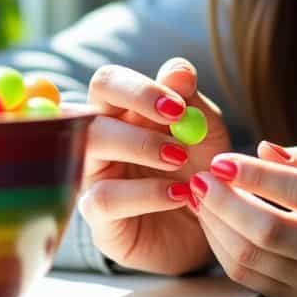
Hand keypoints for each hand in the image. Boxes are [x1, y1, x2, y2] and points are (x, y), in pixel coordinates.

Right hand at [77, 58, 231, 274]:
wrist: (210, 225)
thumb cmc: (200, 170)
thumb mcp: (206, 133)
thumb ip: (191, 101)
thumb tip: (178, 71)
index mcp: (120, 113)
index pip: (107, 83)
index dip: (137, 87)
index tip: (177, 104)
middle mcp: (98, 141)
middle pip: (86, 107)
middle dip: (132, 105)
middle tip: (177, 118)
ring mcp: (92, 178)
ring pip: (91, 146)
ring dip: (140, 145)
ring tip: (180, 158)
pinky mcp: (98, 217)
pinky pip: (104, 198)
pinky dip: (146, 193)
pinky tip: (180, 194)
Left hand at [187, 142, 296, 296]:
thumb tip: (261, 150)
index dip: (255, 174)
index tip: (222, 159)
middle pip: (268, 231)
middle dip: (224, 203)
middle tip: (200, 178)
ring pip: (252, 259)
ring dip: (216, 227)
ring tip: (201, 198)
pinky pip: (251, 279)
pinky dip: (225, 250)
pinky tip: (216, 225)